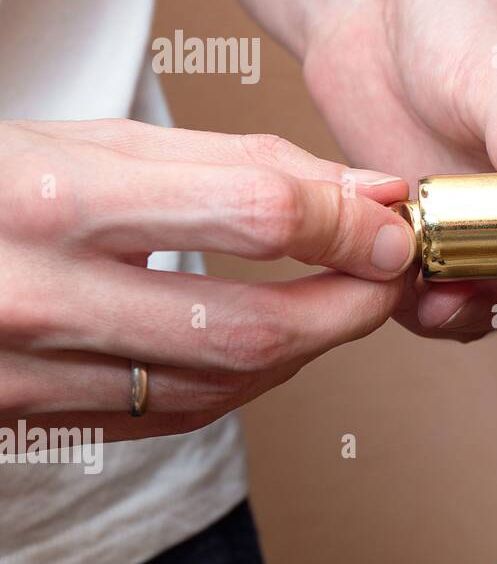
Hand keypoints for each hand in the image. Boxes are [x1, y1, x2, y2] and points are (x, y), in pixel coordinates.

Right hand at [0, 119, 413, 439]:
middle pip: (253, 327)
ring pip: (223, 386)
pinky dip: (246, 382)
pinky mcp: (33, 422)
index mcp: (55, 198)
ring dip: (308, 350)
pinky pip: (174, 417)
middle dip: (351, 307)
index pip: (253, 215)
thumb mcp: (103, 141)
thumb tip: (368, 195)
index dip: (348, 223)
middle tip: (390, 277)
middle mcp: (40, 296)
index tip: (393, 223)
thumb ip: (242, 166)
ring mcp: (29, 375)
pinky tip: (274, 344)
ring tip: (341, 302)